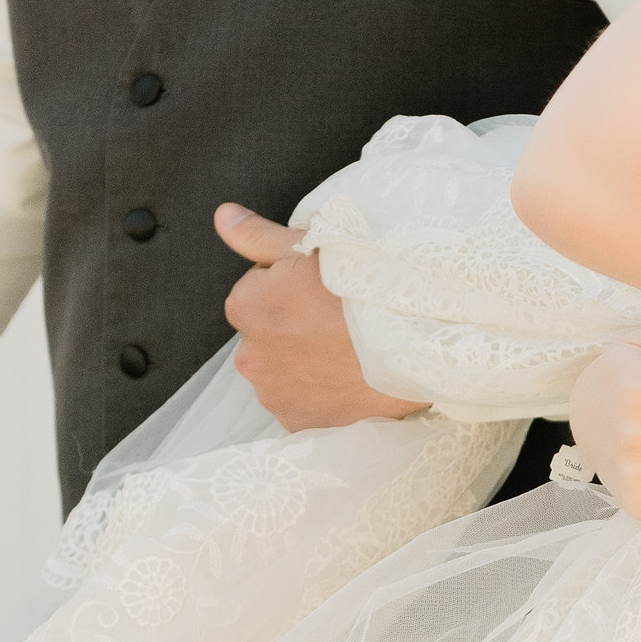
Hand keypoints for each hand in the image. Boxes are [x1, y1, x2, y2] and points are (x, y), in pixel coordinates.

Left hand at [217, 205, 427, 429]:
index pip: (259, 290)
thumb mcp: (313, 247)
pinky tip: (349, 378)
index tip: (325, 287)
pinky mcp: (301, 425)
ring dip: (307, 362)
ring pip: (286, 371)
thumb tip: (223, 216)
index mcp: (246, 307)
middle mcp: (249, 357)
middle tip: (340, 319)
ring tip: (348, 350)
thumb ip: (258, 235)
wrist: (417, 344)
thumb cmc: (365, 288)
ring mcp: (275, 396)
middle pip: (270, 335)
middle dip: (295, 327)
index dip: (293, 285)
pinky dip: (321, 394)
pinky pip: (304, 404)